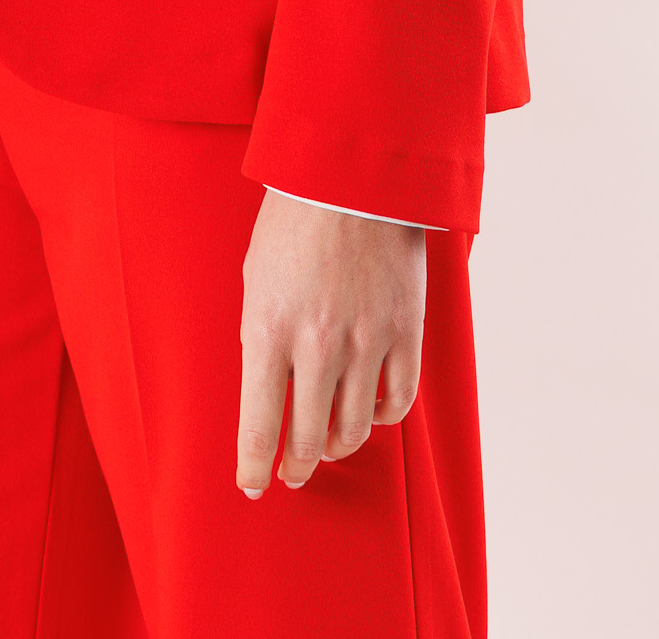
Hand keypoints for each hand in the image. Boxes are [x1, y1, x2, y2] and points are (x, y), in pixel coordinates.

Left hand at [236, 191, 425, 494]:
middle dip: (297, 465)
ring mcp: (366, 339)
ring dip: (336, 446)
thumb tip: (269, 394)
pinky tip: (365, 411)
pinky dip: (379, 417)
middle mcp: (318, 342)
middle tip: (292, 471)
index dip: (253, 465)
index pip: (258, 424)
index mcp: (268, 327)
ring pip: (353, 429)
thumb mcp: (256, 279)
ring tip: (327, 444)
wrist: (353, 174)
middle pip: (308, 438)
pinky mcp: (405, 330)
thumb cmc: (293, 222)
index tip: (253, 484)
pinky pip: (396, 401)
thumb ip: (260, 338)